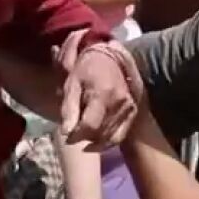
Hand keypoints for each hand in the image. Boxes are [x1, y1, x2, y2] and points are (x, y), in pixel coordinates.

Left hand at [56, 33, 143, 150]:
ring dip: (94, 140)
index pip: (89, 126)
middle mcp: (118, 103)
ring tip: (84, 133)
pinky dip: (107, 141)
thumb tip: (65, 132)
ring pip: (109, 137)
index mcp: (102, 94)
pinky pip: (120, 135)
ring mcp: (128, 108)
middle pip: (99, 133)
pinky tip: (96, 140)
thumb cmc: (86, 69)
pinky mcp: (133, 112)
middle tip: (73, 133)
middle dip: (84, 137)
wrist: (109, 57)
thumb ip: (69, 108)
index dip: (76, 135)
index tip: (67, 135)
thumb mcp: (72, 84)